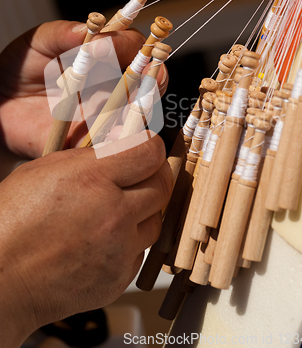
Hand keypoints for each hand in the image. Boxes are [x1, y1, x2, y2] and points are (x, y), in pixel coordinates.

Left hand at [0, 20, 149, 159]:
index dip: (131, 46)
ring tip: (132, 107)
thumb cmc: (19, 67)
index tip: (109, 47)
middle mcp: (113, 85)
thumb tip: (92, 26)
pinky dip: (122, 142)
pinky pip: (116, 146)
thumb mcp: (37, 43)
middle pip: (149, 82)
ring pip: (139, 115)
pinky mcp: (95, 143)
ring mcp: (108, 115)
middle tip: (148, 76)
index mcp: (105, 58)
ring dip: (142, 111)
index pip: (134, 48)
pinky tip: (116, 136)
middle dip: (154, 78)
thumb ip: (62, 33)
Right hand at [0, 133, 171, 346]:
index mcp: (93, 179)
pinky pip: (139, 251)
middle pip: (162, 185)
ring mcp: (119, 250)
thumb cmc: (13, 221)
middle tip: (139, 175)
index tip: (147, 147)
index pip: (150, 152)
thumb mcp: (47, 169)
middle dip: (154, 175)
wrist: (1, 279)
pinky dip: (128, 243)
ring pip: (155, 221)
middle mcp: (113, 214)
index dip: (151, 145)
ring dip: (142, 211)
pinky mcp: (120, 278)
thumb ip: (91, 157)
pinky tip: (103, 240)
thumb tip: (123, 146)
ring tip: (114, 211)